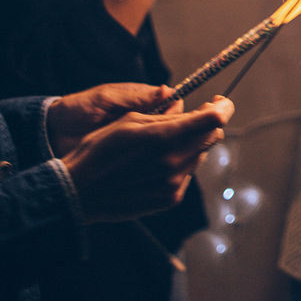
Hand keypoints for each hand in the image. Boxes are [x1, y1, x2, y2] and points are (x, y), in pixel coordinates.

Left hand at [47, 82, 175, 156]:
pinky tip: (150, 168)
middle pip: (174, 126)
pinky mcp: (129, 155)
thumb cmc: (77, 109)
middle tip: (170, 144)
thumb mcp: (105, 100)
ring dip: (165, 150)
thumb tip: (167, 92)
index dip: (179, 113)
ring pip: (164, 144)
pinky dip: (152, 162)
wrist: (53, 132)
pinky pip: (148, 158)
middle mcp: (144, 119)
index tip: (181, 122)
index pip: (173, 105)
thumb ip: (135, 97)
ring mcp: (137, 139)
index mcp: (141, 101)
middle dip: (177, 134)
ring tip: (159, 157)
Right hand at [61, 96, 234, 222]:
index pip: (213, 120)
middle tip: (197, 114)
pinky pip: (187, 173)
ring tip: (166, 140)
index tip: (220, 102)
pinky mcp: (171, 198)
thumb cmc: (99, 150)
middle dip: (209, 123)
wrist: (78, 192)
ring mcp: (174, 184)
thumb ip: (165, 116)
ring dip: (192, 143)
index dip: (223, 107)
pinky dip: (181, 163)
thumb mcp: (129, 121)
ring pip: (200, 155)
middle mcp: (173, 163)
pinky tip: (158, 161)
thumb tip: (189, 109)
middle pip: (212, 136)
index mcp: (163, 138)